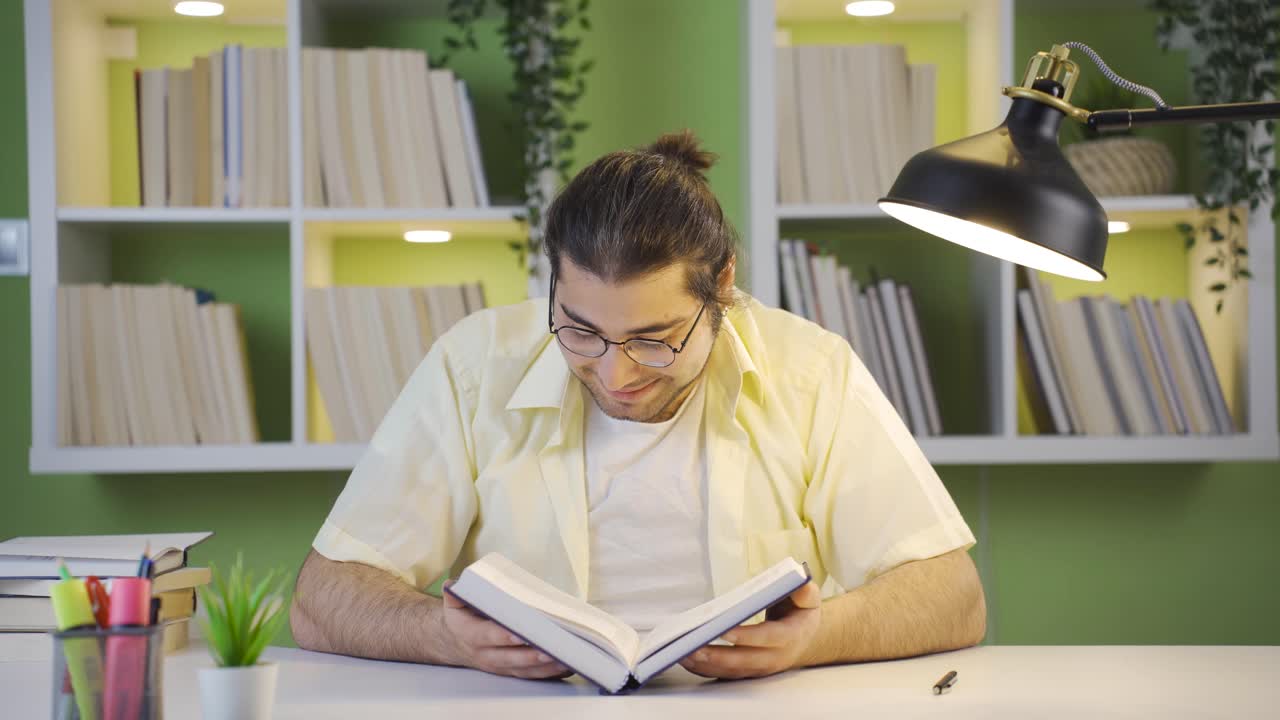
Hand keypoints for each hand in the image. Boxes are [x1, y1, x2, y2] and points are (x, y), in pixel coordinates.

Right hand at [440, 580, 570, 679]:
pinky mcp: (511, 671)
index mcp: (471, 635)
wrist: (455, 643)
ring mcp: (500, 665)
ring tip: (566, 659)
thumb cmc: (462, 618)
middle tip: (551, 650)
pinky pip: (531, 675)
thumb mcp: (454, 604)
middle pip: (510, 658)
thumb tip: (452, 585)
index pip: (488, 636)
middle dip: (531, 655)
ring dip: (545, 667)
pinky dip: (549, 673)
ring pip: (524, 670)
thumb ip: (455, 595)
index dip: (503, 636)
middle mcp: (486, 654)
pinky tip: (567, 667)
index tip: (519, 634)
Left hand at [678, 580, 821, 679]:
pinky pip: (726, 674)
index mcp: (790, 636)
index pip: (767, 637)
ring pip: (732, 671)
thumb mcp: (809, 598)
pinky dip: (706, 670)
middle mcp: (775, 657)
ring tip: (682, 653)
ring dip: (706, 665)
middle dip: (717, 655)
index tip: (724, 630)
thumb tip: (800, 581)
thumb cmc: (800, 612)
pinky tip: (687, 661)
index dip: (746, 635)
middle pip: (744, 660)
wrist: (805, 638)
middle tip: (692, 646)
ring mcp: (761, 668)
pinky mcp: (749, 672)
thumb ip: (805, 591)